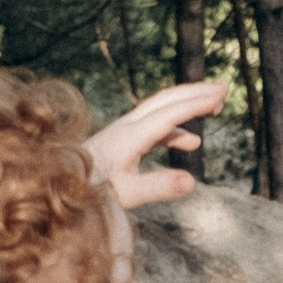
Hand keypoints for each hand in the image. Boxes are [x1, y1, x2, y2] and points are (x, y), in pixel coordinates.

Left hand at [86, 78, 225, 209]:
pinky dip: (176, 129)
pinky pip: (155, 127)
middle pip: (166, 100)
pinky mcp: (122, 140)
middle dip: (195, 92)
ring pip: (161, 110)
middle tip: (224, 88)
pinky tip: (191, 143)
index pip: (170, 113)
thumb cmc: (91, 191)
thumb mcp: (127, 193)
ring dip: (188, 106)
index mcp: (131, 135)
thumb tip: (193, 181)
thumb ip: (160, 187)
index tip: (220, 96)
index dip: (197, 104)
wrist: (59, 187)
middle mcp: (128, 126)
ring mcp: (124, 131)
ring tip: (215, 107)